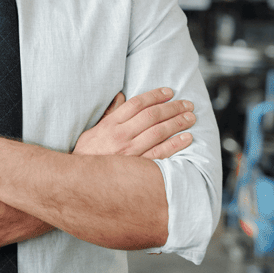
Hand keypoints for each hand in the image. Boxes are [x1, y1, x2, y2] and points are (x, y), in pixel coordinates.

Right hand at [73, 87, 194, 158]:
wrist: (83, 180)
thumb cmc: (89, 154)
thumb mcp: (94, 130)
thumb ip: (110, 114)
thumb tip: (122, 96)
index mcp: (110, 124)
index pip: (136, 104)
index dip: (154, 96)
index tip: (169, 92)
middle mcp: (120, 135)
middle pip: (151, 116)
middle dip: (172, 107)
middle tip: (187, 104)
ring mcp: (130, 151)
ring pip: (159, 132)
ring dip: (177, 123)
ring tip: (190, 117)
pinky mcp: (138, 167)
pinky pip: (161, 153)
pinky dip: (175, 144)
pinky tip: (187, 138)